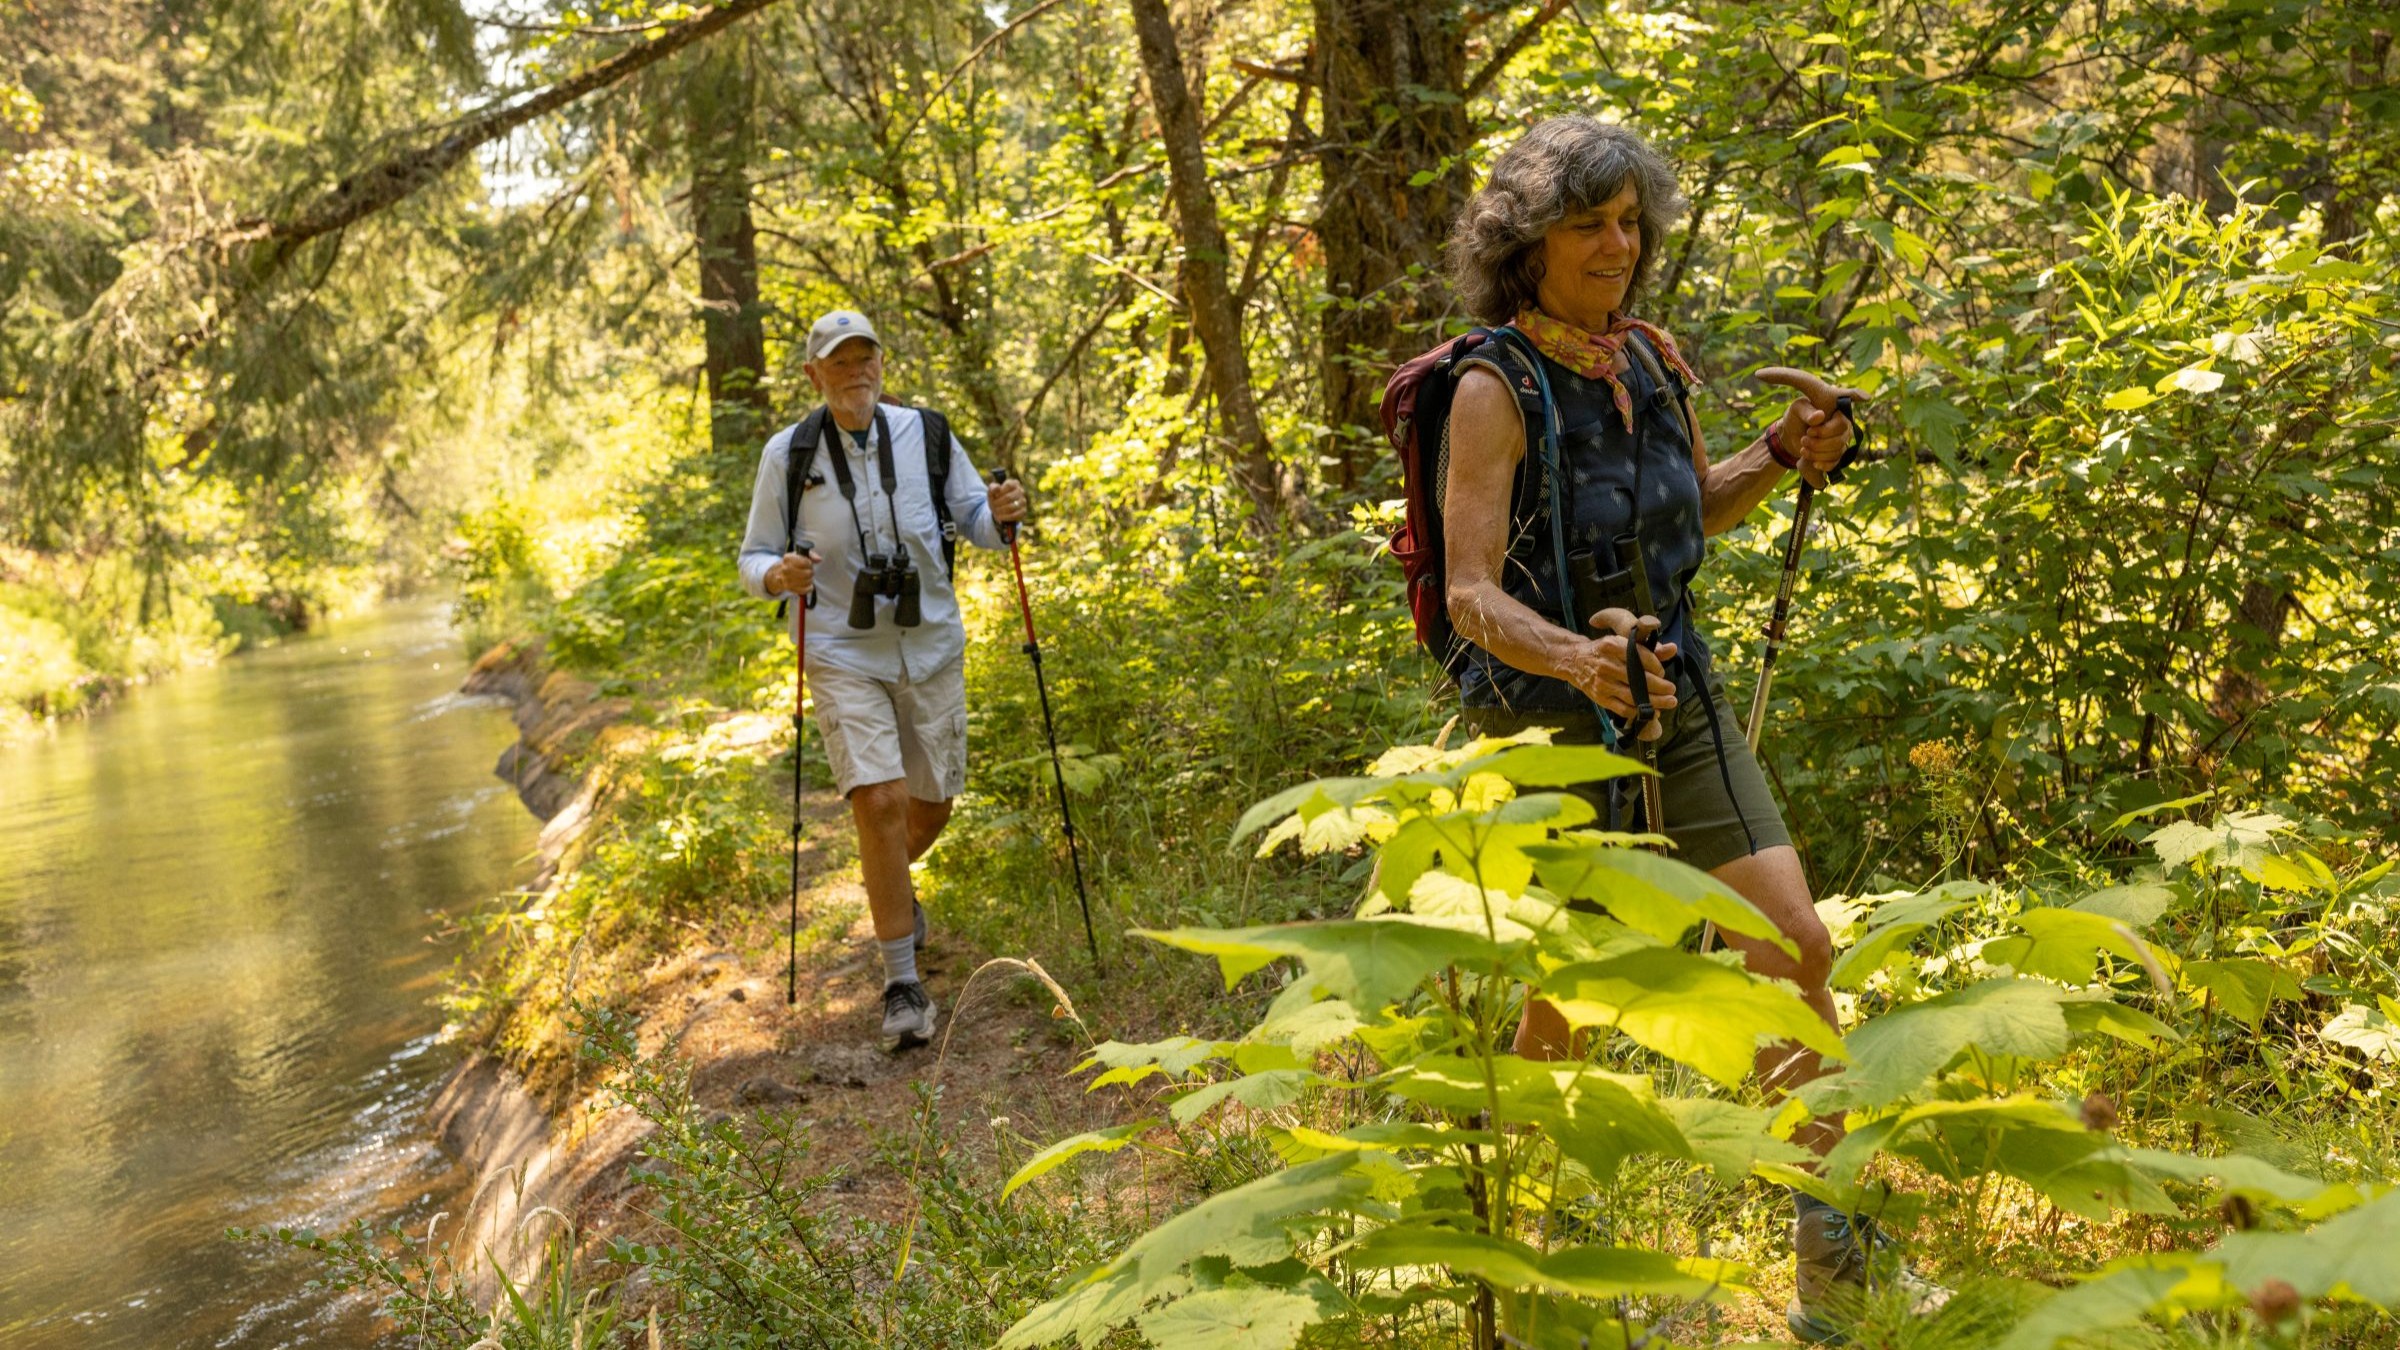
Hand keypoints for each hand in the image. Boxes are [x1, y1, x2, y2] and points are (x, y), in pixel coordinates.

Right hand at [766, 548, 818, 597]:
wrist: (778, 574)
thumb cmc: (791, 564)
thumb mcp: (799, 555)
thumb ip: (810, 555)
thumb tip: (819, 559)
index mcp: (788, 558)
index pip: (805, 562)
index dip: (809, 563)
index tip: (809, 564)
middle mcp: (786, 569)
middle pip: (807, 573)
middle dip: (811, 572)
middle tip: (809, 571)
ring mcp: (786, 579)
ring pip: (807, 581)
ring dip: (810, 580)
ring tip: (808, 578)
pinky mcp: (789, 588)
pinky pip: (804, 590)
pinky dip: (808, 588)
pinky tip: (808, 585)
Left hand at [988, 477, 1027, 523]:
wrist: (999, 508)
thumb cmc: (996, 498)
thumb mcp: (991, 492)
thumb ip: (992, 488)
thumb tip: (998, 487)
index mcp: (1014, 483)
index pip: (1009, 486)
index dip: (1000, 492)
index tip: (994, 496)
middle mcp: (1021, 491)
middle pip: (1009, 497)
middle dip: (998, 503)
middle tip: (993, 506)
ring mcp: (1023, 501)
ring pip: (1012, 507)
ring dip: (1001, 510)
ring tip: (995, 511)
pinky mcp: (1023, 511)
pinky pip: (1016, 515)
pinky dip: (1006, 517)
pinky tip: (1000, 517)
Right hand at [1562, 627, 1678, 729]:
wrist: (1574, 661)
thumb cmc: (1603, 651)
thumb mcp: (1621, 642)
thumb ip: (1648, 648)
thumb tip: (1672, 649)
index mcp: (1613, 646)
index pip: (1641, 658)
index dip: (1657, 667)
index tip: (1663, 672)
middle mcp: (1606, 665)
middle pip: (1639, 679)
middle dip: (1660, 687)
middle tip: (1672, 690)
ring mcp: (1602, 683)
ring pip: (1633, 696)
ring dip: (1655, 701)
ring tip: (1669, 702)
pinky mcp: (1600, 697)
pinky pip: (1623, 708)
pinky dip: (1639, 712)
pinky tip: (1652, 712)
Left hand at [1777, 398, 1854, 479]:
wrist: (1790, 433)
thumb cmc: (1796, 416)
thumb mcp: (1798, 409)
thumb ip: (1808, 412)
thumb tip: (1820, 416)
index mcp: (1838, 413)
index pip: (1841, 425)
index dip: (1825, 431)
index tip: (1809, 432)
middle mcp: (1844, 428)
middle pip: (1839, 441)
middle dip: (1818, 444)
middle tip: (1803, 440)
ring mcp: (1841, 441)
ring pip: (1837, 453)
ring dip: (1817, 454)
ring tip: (1803, 449)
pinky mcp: (1835, 453)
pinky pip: (1835, 462)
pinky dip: (1824, 465)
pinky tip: (1814, 463)